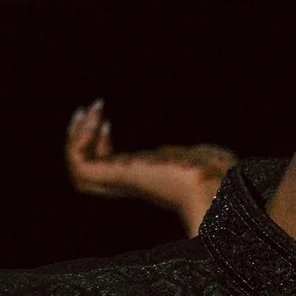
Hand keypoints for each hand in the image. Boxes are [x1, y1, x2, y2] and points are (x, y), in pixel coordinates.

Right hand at [65, 102, 236, 236]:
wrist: (217, 182)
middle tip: (87, 112)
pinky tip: (98, 121)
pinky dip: (79, 143)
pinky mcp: (120, 177)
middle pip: (87, 175)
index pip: (108, 172)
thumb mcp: (201, 159)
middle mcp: (130, 184)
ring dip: (77, 138)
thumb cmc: (218, 173)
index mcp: (144, 180)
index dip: (100, 148)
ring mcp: (123, 182)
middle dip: (80, 141)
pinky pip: (82, 167)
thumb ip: (196, 158)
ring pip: (80, 171)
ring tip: (90, 111)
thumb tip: (211, 153)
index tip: (108, 123)